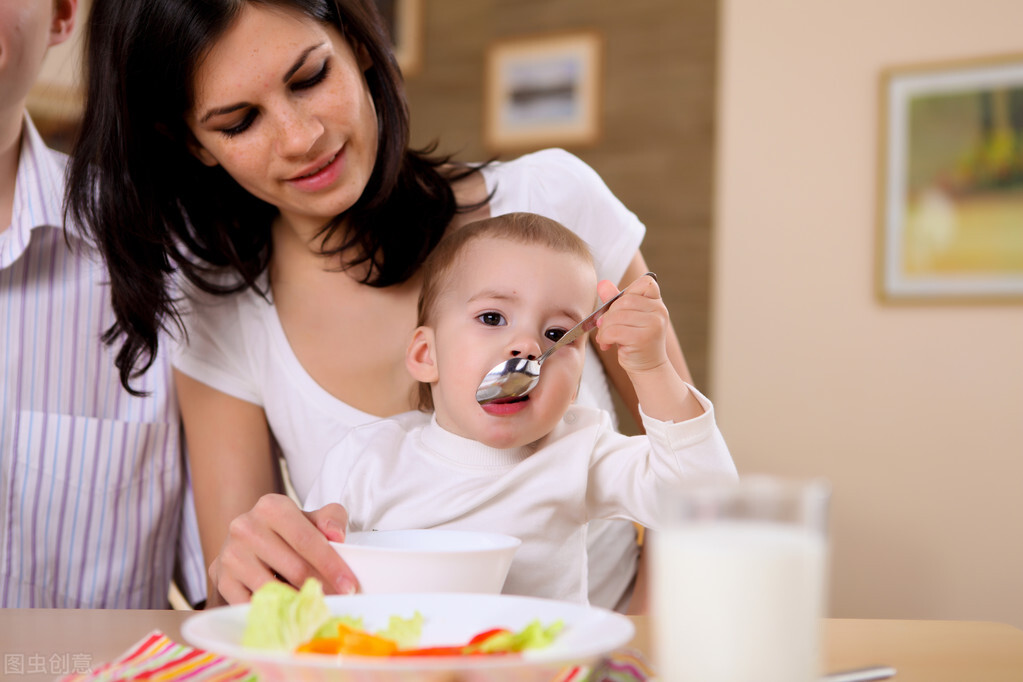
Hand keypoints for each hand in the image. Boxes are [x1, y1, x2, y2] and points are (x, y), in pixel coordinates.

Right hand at [209, 493, 357, 603]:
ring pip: (274, 589)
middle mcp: (246, 527)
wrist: (248, 542)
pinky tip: (289, 613)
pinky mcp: (221, 579)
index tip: (349, 584)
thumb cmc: (287, 532)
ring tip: (317, 608)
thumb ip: (330, 518)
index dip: (331, 564)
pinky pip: (252, 603)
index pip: (307, 540)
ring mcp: (230, 554)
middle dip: (321, 588)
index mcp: (271, 507)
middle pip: (294, 567)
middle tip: (339, 601)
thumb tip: (336, 535)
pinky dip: (273, 611)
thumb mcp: (310, 518)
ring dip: (299, 603)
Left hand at [593, 275, 670, 376]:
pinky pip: (614, 331)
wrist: (648, 368)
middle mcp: (659, 311)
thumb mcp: (627, 317)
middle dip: (609, 315)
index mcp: (657, 303)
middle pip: (624, 301)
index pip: (645, 283)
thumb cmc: (636, 341)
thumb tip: (602, 284)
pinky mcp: (643, 338)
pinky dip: (605, 337)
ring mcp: (653, 324)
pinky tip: (607, 344)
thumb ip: (616, 300)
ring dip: (604, 329)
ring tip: (605, 338)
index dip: (628, 292)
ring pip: (617, 316)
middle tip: (604, 328)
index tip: (621, 309)